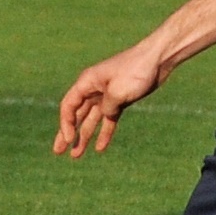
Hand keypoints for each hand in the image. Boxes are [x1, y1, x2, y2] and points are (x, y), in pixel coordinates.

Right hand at [54, 43, 166, 157]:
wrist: (158, 59)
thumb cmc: (136, 70)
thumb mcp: (117, 92)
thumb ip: (107, 108)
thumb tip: (106, 116)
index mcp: (88, 82)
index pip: (69, 106)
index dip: (65, 124)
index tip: (68, 140)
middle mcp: (94, 89)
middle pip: (76, 115)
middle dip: (67, 133)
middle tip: (58, 152)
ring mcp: (107, 95)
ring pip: (91, 119)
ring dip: (84, 136)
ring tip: (76, 155)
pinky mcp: (121, 100)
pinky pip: (109, 119)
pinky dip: (105, 132)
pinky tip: (100, 148)